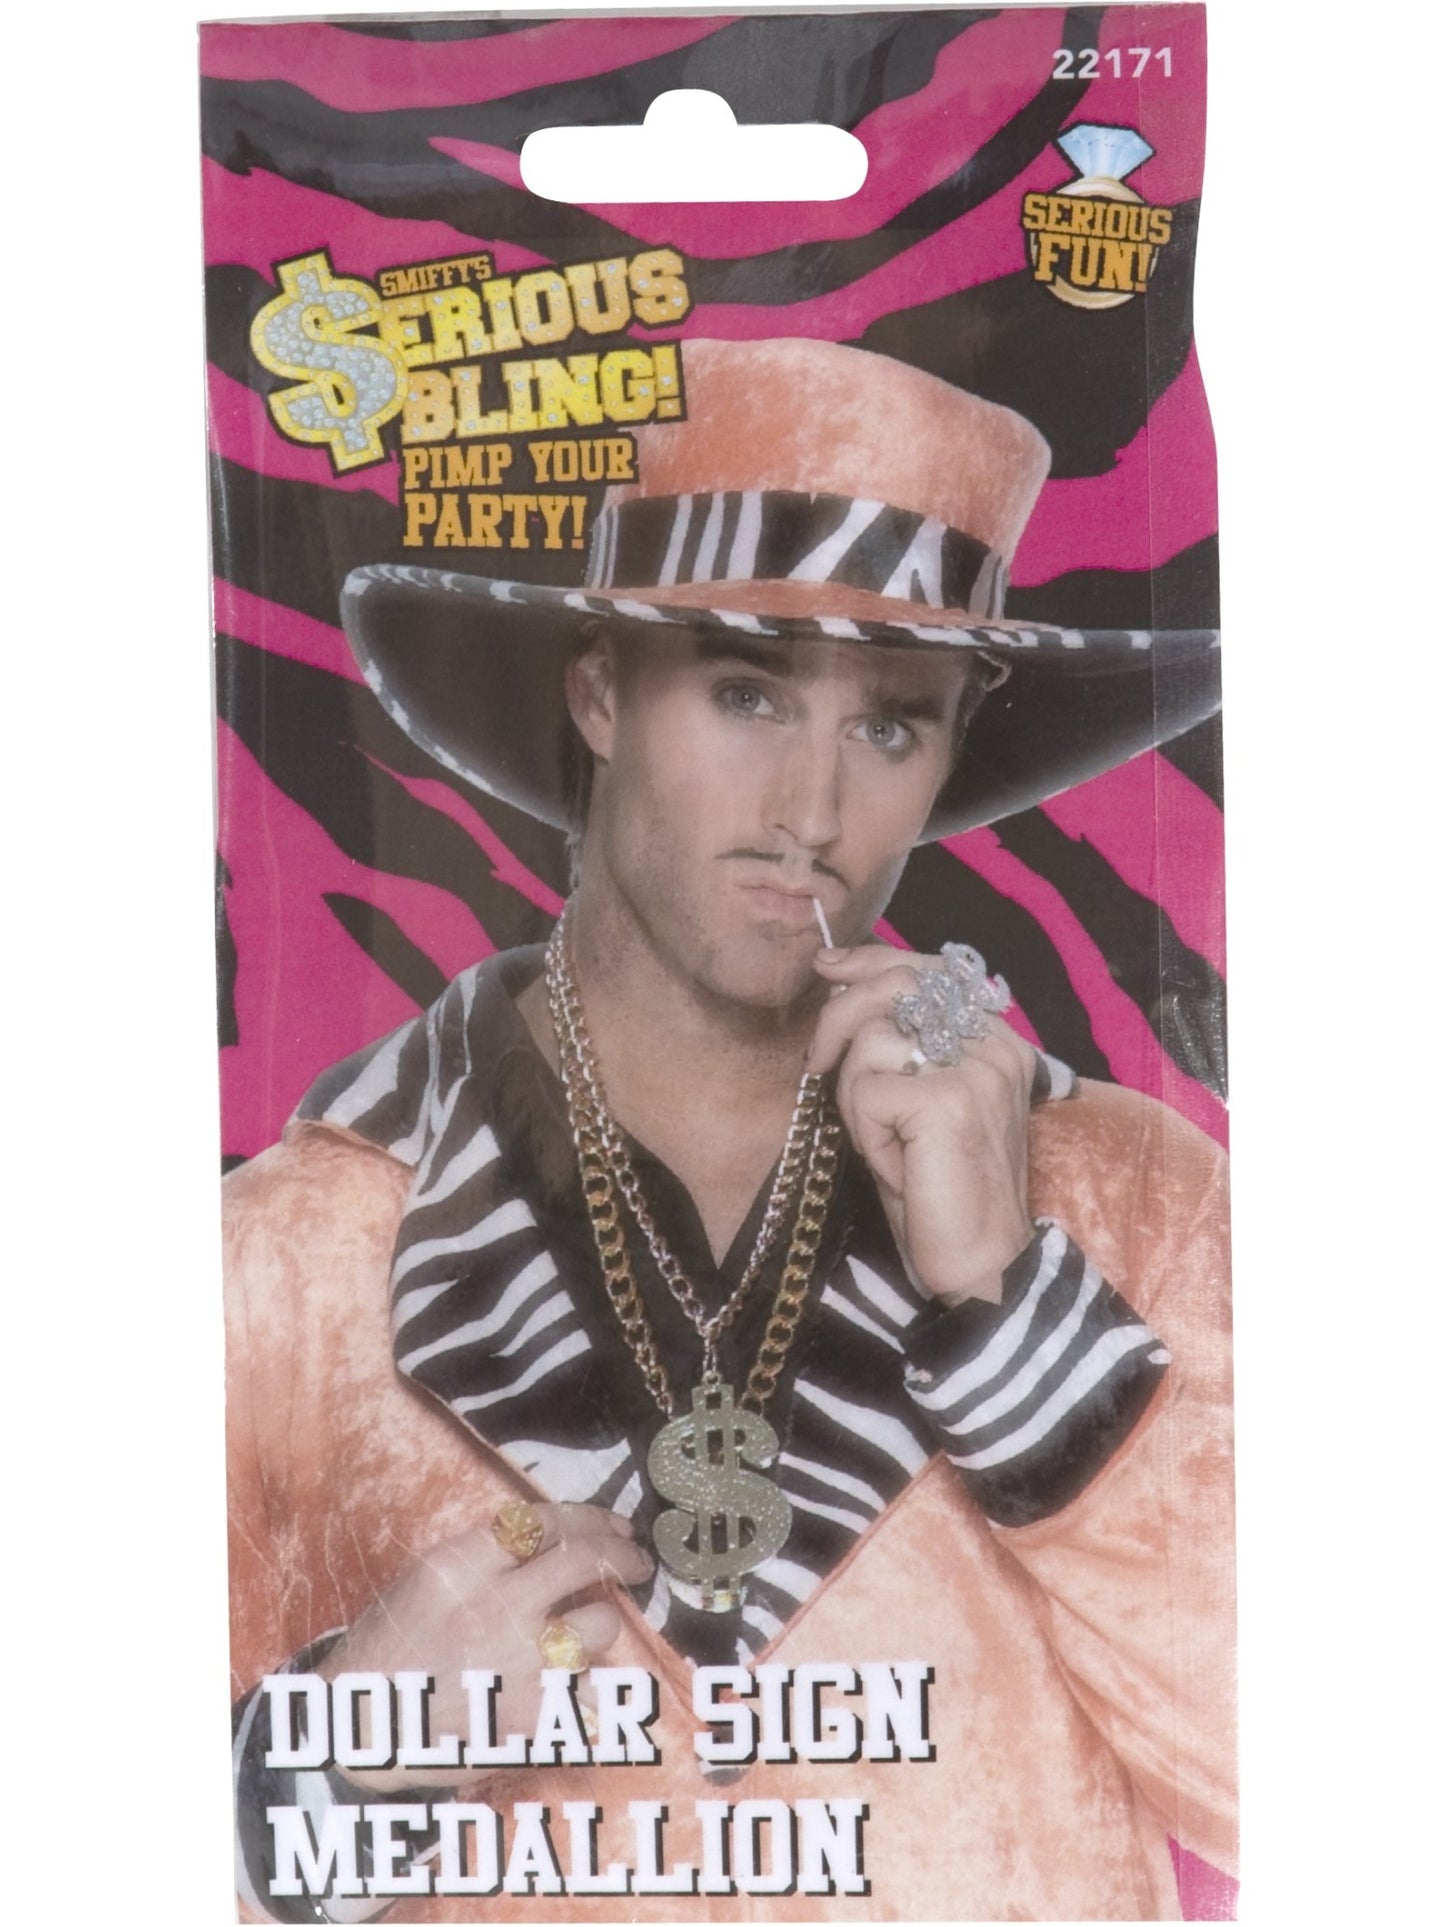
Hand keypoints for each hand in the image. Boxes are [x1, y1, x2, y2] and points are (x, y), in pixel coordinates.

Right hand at [316, 1501, 653, 1790]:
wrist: (360, 1727)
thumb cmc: (393, 1647)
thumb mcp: (427, 1579)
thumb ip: (487, 1556)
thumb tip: (556, 1539)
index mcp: (462, 1566)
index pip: (546, 1522)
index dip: (592, 1519)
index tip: (615, 1525)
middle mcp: (495, 1608)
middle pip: (585, 1562)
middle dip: (623, 1556)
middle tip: (637, 1561)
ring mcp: (517, 1667)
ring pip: (599, 1629)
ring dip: (599, 1629)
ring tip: (584, 1637)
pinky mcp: (530, 1721)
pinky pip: (587, 1693)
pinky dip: (586, 1690)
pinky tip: (571, 1691)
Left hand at [809, 946, 1035, 1305]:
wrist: (983, 1264)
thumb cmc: (942, 1189)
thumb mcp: (920, 1104)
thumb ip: (901, 1045)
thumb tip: (840, 985)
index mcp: (996, 1042)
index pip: (929, 968)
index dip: (871, 960)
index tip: (828, 965)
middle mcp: (995, 1046)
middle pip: (896, 985)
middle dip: (838, 1018)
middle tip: (816, 1063)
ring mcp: (976, 1070)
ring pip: (870, 1041)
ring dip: (855, 1097)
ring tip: (886, 1144)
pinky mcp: (947, 1101)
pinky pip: (866, 1090)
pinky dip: (865, 1132)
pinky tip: (895, 1165)